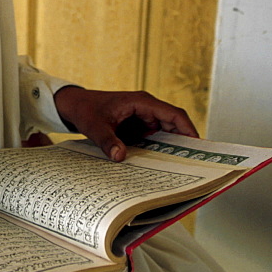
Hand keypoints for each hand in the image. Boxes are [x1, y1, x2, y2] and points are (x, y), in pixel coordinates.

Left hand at [54, 86, 197, 161]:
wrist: (74, 105)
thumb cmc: (85, 109)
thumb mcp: (95, 126)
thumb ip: (107, 141)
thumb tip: (120, 156)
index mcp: (141, 102)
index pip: (174, 114)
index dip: (188, 129)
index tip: (197, 146)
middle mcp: (146, 108)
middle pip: (173, 125)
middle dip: (183, 143)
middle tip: (192, 164)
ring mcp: (142, 118)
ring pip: (164, 134)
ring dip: (170, 149)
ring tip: (179, 169)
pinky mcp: (137, 127)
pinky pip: (152, 139)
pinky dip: (156, 151)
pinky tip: (157, 166)